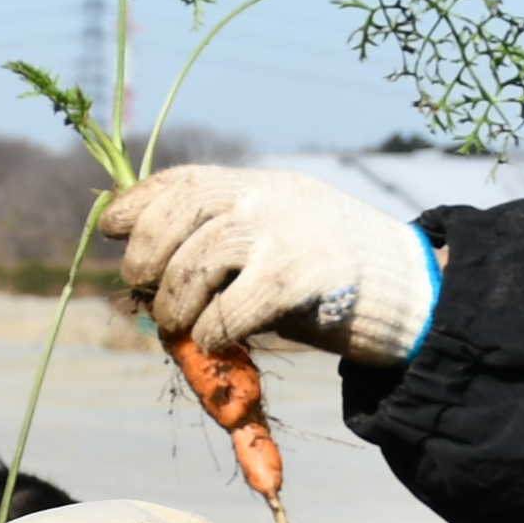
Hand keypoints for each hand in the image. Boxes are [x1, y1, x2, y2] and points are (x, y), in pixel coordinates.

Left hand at [99, 165, 437, 365]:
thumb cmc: (335, 277)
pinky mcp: (300, 279)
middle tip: (142, 288)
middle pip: (181, 212)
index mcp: (261, 185)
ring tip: (176, 326)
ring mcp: (286, 235)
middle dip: (146, 252)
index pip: (185, 180)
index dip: (138, 201)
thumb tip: (153, 271)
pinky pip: (231, 309)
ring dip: (174, 302)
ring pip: (198, 262)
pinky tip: (216, 342)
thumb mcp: (281, 235)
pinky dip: (212, 332)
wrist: (413, 293)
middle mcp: (270, 198)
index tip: (110, 227)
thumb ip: (228, 238)